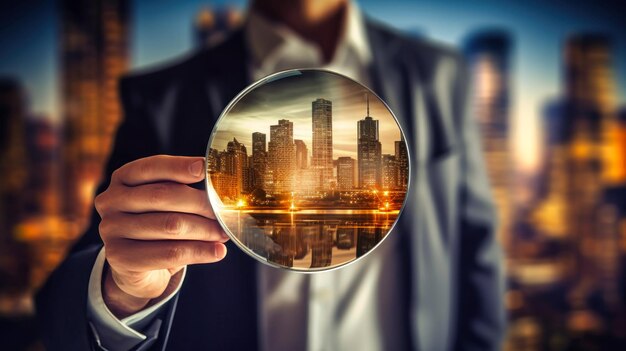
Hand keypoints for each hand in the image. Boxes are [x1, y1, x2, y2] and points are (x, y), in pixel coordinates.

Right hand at [95, 155, 227, 317]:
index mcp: (123, 178)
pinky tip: (218, 251)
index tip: (205, 168)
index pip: (152, 167)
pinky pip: (170, 253)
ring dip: (205, 229)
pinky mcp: (120, 258)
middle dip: (201, 203)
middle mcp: (111, 200)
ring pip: (171, 226)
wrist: (135, 268)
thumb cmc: (157, 226)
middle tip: (226, 211)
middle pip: (163, 195)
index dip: (179, 166)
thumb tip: (221, 189)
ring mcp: (111, 229)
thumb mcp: (165, 204)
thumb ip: (183, 190)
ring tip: (224, 233)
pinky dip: (200, 252)